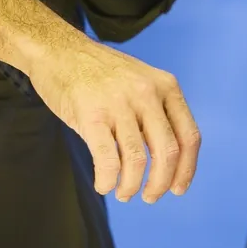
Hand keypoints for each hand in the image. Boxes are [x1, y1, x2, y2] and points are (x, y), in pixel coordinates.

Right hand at [28, 34, 199, 202]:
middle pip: (167, 152)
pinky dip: (108, 181)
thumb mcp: (139, 80)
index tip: (177, 188)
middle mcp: (146, 93)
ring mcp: (119, 103)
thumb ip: (156, 110)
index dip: (186, 169)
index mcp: (165, 85)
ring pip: (137, 160)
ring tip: (123, 193)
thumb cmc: (96, 71)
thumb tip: (167, 159)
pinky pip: (107, 160)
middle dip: (160, 183)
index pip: (189, 136)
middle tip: (149, 197)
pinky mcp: (91, 115)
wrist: (57, 50)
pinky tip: (103, 185)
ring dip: (131, 186)